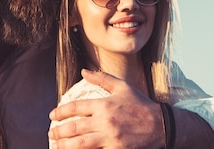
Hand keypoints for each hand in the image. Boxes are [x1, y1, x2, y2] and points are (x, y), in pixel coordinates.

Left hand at [48, 69, 163, 148]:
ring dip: (65, 145)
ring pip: (80, 144)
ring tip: (57, 145)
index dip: (61, 112)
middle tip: (51, 134)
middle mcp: (105, 122)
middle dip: (59, 132)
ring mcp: (110, 138)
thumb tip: (83, 71)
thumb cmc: (141, 105)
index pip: (76, 108)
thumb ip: (102, 79)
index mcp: (105, 105)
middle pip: (74, 128)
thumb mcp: (123, 87)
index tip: (52, 115)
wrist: (161, 126)